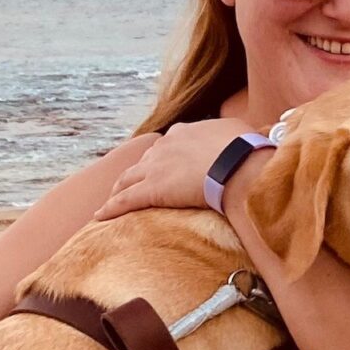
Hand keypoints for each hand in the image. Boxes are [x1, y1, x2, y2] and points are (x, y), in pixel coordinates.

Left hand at [94, 118, 255, 219]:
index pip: (168, 145)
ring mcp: (155, 167)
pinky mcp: (151, 189)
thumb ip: (235, 138)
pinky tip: (100, 216)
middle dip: (136, 174)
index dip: (163, 158)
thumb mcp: (241, 134)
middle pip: (143, 162)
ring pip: (127, 180)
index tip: (164, 167)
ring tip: (112, 201)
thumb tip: (249, 139)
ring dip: (118, 190)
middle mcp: (165, 146)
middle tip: (131, 186)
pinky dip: (110, 209)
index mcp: (185, 132)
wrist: (239, 163)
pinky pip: (124, 201)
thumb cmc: (247, 150)